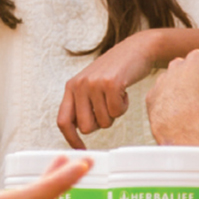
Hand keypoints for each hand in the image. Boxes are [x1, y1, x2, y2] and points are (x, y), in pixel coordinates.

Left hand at [57, 33, 159, 149]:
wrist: (135, 49)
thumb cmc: (114, 72)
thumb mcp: (90, 85)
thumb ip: (82, 104)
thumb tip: (79, 131)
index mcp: (71, 87)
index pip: (63, 121)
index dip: (71, 139)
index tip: (81, 149)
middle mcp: (79, 85)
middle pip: (86, 127)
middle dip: (100, 123)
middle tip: (108, 107)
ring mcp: (94, 83)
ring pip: (104, 122)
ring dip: (114, 113)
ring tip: (116, 95)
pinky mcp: (111, 83)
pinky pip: (117, 111)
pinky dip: (123, 107)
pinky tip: (123, 92)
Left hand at [146, 50, 198, 146]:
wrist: (181, 127)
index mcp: (197, 59)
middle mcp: (177, 64)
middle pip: (198, 80)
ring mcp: (162, 80)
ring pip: (182, 91)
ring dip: (194, 103)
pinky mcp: (151, 97)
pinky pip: (167, 102)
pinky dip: (176, 110)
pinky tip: (186, 123)